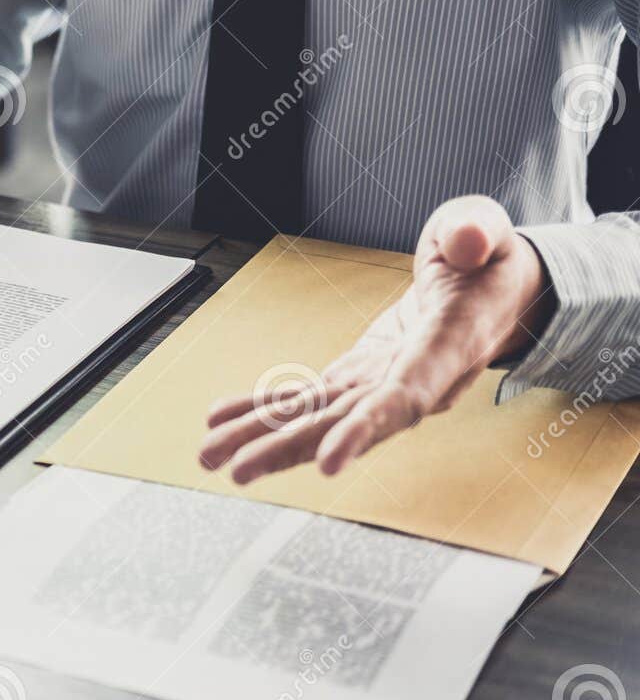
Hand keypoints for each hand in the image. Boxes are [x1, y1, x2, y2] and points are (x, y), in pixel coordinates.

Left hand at [199, 196, 553, 483]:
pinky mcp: (356, 378)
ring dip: (263, 438)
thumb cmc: (487, 261)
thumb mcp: (486, 231)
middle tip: (236, 468)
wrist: (489, 291)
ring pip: (317, 419)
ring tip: (210, 455)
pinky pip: (306, 399)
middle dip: (288, 447)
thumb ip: (475, 233)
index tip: (330, 463)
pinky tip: (223, 419)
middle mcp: (411, 381)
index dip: (365, 430)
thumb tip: (465, 242)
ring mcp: (379, 384)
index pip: (405, 397)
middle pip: (344, 423)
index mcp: (447, 349)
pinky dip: (262, 407)